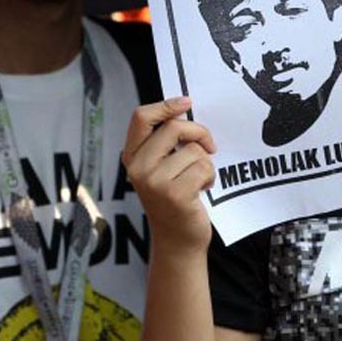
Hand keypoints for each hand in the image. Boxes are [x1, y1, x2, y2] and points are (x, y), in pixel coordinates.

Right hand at [121, 97, 216, 257]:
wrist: (177, 240)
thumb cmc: (173, 198)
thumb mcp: (159, 167)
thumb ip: (164, 143)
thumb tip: (185, 110)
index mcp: (132, 157)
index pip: (141, 118)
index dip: (165, 105)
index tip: (186, 101)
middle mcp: (138, 168)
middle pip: (173, 128)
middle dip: (198, 133)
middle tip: (208, 146)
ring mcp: (155, 181)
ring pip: (193, 149)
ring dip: (205, 163)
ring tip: (198, 179)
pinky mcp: (175, 194)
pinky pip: (203, 167)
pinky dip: (209, 177)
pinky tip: (201, 190)